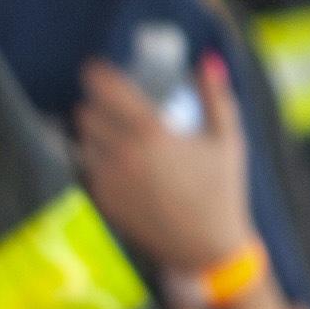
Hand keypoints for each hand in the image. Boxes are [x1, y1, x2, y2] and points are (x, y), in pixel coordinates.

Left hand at [74, 56, 257, 279]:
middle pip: (86, 114)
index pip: (106, 90)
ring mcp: (110, 180)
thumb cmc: (222, 191)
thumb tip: (208, 60)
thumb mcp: (228, 140)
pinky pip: (88, 170)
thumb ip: (216, 96)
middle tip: (108, 104)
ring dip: (92, 132)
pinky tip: (117, 160)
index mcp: (151, 132)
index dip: (96, 74)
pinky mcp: (104, 202)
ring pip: (82, 142)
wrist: (207, 248)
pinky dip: (97, 160)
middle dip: (95, 104)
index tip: (95, 69)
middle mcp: (123, 154)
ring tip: (110, 130)